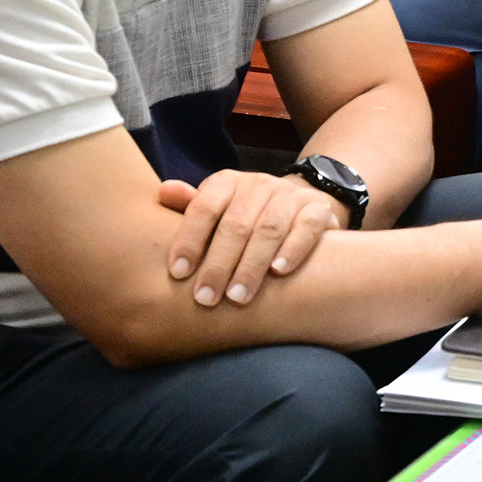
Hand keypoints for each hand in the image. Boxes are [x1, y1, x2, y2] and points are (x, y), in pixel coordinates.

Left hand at [158, 170, 347, 307]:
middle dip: (219, 264)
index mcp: (227, 183)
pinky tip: (278, 272)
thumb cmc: (245, 217)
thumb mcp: (216, 211)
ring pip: (269, 229)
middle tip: (206, 298)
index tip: (178, 273)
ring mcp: (291, 196)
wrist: (300, 206)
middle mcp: (259, 185)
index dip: (190, 240)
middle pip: (236, 224)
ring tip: (237, 297)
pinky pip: (306, 228)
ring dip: (251, 265)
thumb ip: (190, 208)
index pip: (204, 208)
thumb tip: (163, 192)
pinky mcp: (318, 211)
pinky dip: (293, 250)